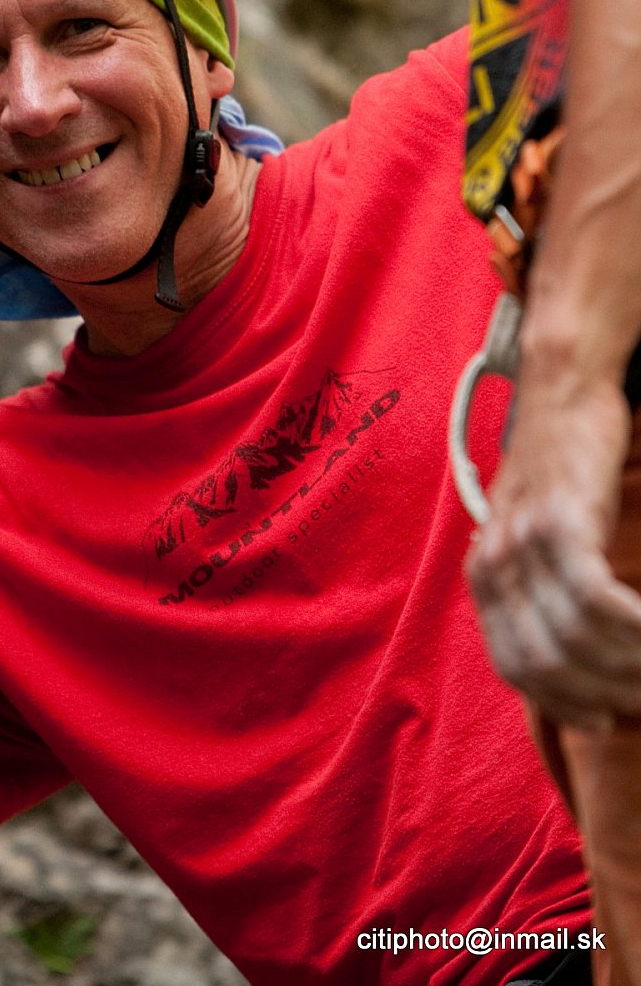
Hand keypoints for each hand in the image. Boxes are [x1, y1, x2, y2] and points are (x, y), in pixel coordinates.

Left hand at [466, 367, 640, 729]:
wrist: (563, 389)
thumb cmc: (562, 465)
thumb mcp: (534, 531)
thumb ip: (539, 589)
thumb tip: (574, 661)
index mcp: (482, 574)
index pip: (515, 668)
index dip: (564, 703)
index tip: (606, 719)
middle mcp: (494, 563)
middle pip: (546, 666)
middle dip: (603, 696)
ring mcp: (523, 543)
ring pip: (577, 642)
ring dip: (630, 668)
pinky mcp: (560, 523)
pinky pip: (598, 604)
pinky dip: (636, 632)